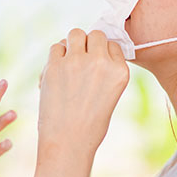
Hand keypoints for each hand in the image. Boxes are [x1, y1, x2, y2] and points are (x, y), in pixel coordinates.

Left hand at [38, 29, 128, 160]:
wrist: (68, 143)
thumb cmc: (90, 123)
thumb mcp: (110, 94)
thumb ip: (105, 70)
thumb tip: (89, 46)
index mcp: (120, 72)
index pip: (112, 45)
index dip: (102, 53)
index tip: (95, 66)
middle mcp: (101, 63)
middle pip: (96, 35)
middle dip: (88, 44)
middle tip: (81, 61)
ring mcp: (77, 62)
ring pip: (75, 34)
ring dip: (71, 44)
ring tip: (68, 62)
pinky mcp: (55, 65)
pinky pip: (56, 47)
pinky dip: (56, 56)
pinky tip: (56, 72)